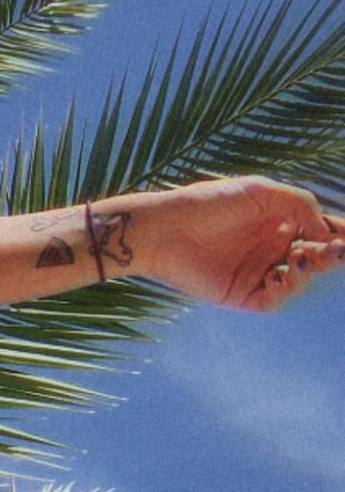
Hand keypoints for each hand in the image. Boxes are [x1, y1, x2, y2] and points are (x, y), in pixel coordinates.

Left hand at [139, 176, 344, 311]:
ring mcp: (260, 272)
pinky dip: (286, 290)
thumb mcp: (259, 191)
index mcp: (280, 223)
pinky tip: (281, 275)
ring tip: (300, 256)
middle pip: (319, 257)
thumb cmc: (208, 202)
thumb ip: (299, 204)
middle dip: (333, 254)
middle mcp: (274, 249)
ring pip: (302, 279)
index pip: (322, 231)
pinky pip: (276, 299)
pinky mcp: (243, 293)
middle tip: (337, 249)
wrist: (164, 226)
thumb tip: (327, 229)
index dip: (341, 234)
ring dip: (309, 269)